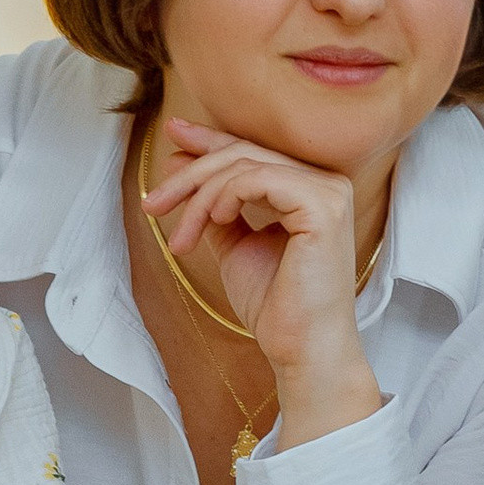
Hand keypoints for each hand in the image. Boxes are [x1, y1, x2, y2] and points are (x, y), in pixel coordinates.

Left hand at [143, 124, 383, 436]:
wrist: (299, 349)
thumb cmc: (274, 305)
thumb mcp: (235, 244)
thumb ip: (215, 205)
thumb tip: (180, 163)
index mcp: (312, 189)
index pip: (254, 151)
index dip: (210, 141)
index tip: (172, 135)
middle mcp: (327, 183)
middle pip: (245, 153)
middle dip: (191, 173)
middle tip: (154, 203)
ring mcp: (329, 192)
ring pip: (245, 165)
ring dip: (199, 196)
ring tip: (182, 236)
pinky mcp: (322, 207)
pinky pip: (257, 180)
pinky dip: (223, 197)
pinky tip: (213, 223)